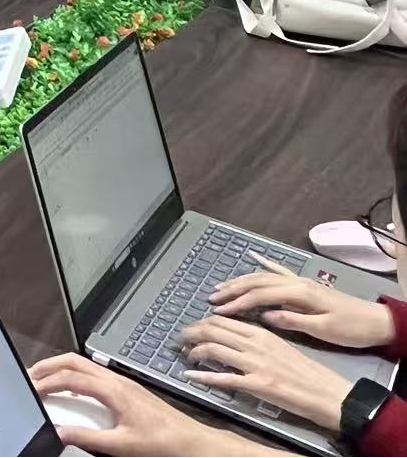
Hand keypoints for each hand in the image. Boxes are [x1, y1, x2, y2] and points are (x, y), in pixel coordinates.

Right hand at [28, 353, 251, 455]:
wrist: (192, 442)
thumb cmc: (163, 442)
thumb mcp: (122, 445)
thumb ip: (88, 438)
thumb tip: (60, 433)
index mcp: (113, 391)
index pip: (71, 378)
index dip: (47, 382)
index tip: (31, 390)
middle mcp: (116, 381)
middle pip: (74, 361)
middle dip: (48, 366)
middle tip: (29, 376)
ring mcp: (122, 382)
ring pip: (84, 364)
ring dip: (60, 368)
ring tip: (44, 379)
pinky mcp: (127, 388)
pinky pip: (93, 373)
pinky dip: (74, 375)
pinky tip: (71, 390)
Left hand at [182, 315, 350, 430]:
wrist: (328, 393)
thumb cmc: (306, 372)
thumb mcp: (280, 346)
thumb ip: (257, 339)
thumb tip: (234, 335)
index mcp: (261, 333)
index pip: (222, 321)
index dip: (201, 323)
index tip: (192, 329)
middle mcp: (255, 344)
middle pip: (212, 330)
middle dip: (190, 333)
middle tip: (180, 339)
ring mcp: (254, 364)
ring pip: (213, 349)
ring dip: (194, 352)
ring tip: (186, 356)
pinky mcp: (256, 384)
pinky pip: (223, 379)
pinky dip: (202, 376)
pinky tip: (190, 375)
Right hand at [211, 259, 395, 348]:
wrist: (377, 322)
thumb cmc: (351, 329)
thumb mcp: (323, 330)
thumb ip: (293, 321)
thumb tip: (266, 316)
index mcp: (300, 293)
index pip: (261, 295)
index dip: (238, 302)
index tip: (219, 310)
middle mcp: (297, 283)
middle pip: (257, 282)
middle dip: (233, 289)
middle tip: (212, 298)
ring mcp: (301, 281)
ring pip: (264, 276)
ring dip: (241, 280)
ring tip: (221, 286)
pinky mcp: (305, 284)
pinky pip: (280, 270)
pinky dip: (265, 263)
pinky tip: (254, 257)